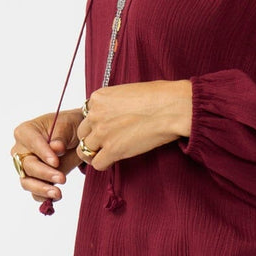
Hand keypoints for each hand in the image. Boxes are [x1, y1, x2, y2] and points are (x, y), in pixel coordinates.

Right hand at [11, 108, 84, 204]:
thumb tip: (56, 147)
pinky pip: (33, 191)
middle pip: (27, 165)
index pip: (31, 143)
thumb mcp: (69, 125)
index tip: (55, 162)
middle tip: (62, 178)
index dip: (42, 153)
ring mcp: (26, 167)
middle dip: (44, 173)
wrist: (76, 138)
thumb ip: (61, 136)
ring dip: (41, 189)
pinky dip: (42, 196)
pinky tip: (54, 198)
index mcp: (26, 132)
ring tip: (57, 193)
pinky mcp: (34, 180)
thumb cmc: (69, 127)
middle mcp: (21, 150)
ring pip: (27, 181)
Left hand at [77, 80, 192, 170]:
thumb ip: (114, 103)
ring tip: (107, 154)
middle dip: (93, 138)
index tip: (107, 128)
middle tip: (107, 142)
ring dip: (95, 153)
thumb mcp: (128, 91)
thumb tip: (116, 113)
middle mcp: (95, 114)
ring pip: (84, 150)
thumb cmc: (160, 96)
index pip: (86, 115)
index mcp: (98, 97)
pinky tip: (113, 161)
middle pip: (81, 132)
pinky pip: (97, 164)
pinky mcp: (112, 150)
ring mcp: (102, 132)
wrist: (173, 107)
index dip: (96, 123)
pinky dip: (104, 164)